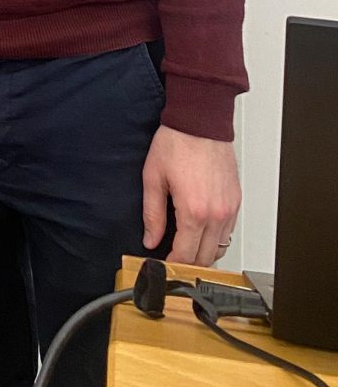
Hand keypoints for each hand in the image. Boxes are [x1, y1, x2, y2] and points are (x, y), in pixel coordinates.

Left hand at [143, 124, 240, 267]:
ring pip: (220, 248)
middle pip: (205, 257)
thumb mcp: (153, 177)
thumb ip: (152, 213)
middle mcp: (216, 214)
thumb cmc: (177, 143)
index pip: (186, 255)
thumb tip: (151, 238)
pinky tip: (201, 230)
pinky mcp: (236, 201)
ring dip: (204, 253)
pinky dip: (216, 238)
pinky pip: (229, 232)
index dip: (173, 264)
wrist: (200, 121)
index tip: (164, 264)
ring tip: (186, 246)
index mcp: (193, 211)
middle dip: (188, 263)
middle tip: (172, 258)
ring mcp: (229, 209)